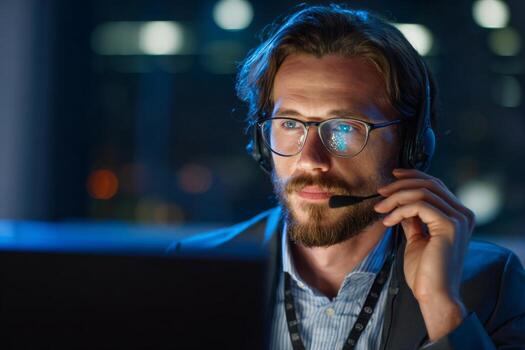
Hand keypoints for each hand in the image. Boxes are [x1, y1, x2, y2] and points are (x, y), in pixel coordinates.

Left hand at [374, 168, 474, 339]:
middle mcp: (462, 214)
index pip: (435, 185)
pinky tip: (388, 221)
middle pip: (429, 184)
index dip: (412, 176)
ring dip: (395, 198)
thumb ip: (414, 220)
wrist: (434, 295)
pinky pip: (419, 206)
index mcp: (458, 215)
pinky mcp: (449, 226)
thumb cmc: (426, 273)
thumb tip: (402, 205)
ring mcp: (458, 219)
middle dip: (401, 184)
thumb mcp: (417, 239)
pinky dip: (399, 210)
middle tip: (380, 192)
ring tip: (380, 209)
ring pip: (422, 193)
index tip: (392, 177)